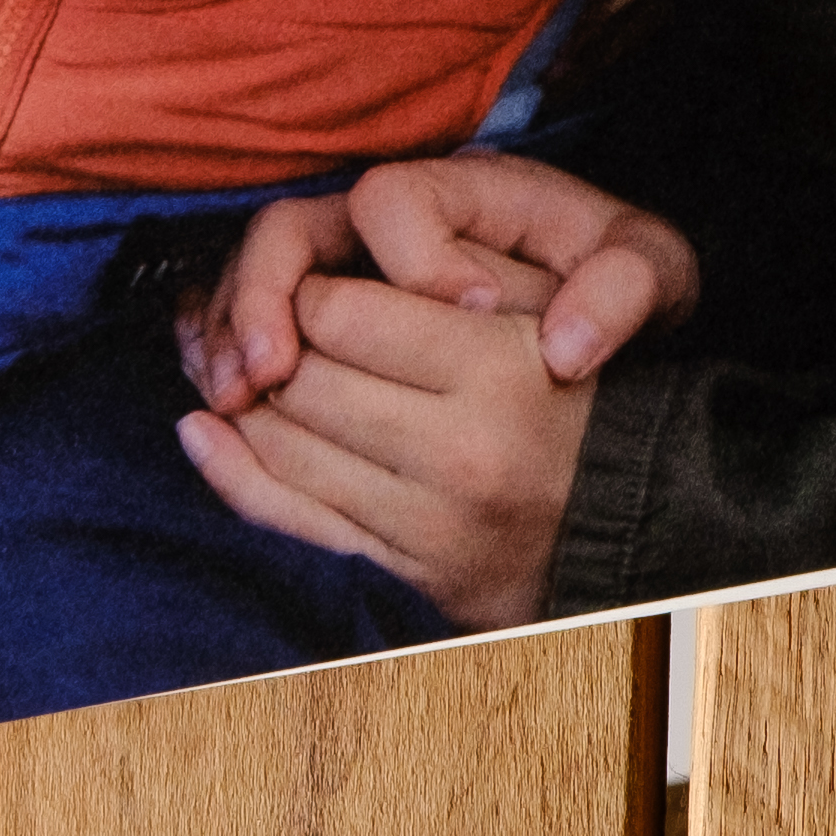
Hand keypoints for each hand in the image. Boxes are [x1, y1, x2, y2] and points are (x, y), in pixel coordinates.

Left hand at [175, 275, 596, 626]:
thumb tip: (330, 281)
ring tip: (243, 369)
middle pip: (300, 378)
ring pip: (284, 444)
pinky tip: (203, 432)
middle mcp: (462, 449)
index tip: (319, 284)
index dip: (310, 287)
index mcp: (497, 367)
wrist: (632, 509)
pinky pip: (291, 517)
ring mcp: (431, 521)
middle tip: (274, 326)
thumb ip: (451, 264)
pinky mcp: (407, 570)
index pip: (338, 311)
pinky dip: (231, 469)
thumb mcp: (546, 298)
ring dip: (247, 402)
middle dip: (270, 343)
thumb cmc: (580, 384)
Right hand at [188, 157, 696, 401]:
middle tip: (268, 379)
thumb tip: (566, 348)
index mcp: (465, 189)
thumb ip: (625, 290)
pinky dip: (221, 353)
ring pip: (251, 275)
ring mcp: (344, 258)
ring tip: (233, 400)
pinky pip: (241, 315)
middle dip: (266, 302)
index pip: (397, 200)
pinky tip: (222, 410)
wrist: (600, 301)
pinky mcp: (319, 307)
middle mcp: (388, 216)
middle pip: (289, 232)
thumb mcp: (652, 271)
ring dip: (229, 333)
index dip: (414, 259)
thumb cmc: (617, 279)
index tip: (462, 318)